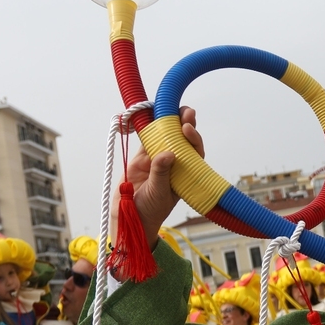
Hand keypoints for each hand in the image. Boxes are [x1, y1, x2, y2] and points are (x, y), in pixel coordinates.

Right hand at [112, 106, 204, 245]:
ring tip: (167, 107)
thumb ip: (161, 173)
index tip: (187, 128)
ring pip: (166, 135)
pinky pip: (147, 139)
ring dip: (167, 121)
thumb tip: (169, 153)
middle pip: (183, 139)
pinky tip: (148, 115)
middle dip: (185, 123)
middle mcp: (175, 162)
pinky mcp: (142, 157)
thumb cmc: (150, 210)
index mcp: (186, 172)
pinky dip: (146, 127)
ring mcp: (158, 158)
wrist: (130, 218)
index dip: (193, 138)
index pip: (194, 151)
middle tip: (186, 111)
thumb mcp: (158, 193)